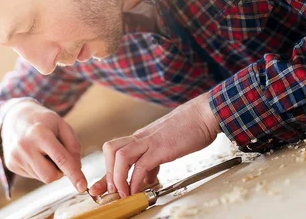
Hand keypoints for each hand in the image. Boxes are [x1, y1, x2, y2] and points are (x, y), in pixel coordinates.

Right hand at [1, 99, 86, 192]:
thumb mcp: (62, 125)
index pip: (61, 159)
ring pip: (42, 177)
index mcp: (40, 134)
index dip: (74, 174)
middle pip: (50, 176)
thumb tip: (77, 168)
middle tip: (58, 156)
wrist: (15, 117)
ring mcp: (16, 157)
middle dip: (60, 171)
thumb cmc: (43, 121)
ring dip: (48, 168)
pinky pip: (33, 175)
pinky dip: (38, 168)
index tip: (82, 187)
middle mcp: (25, 147)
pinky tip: (34, 154)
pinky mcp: (10, 165)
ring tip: (43, 150)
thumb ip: (73, 146)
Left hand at [89, 93, 219, 197]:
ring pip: (119, 156)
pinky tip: (138, 190)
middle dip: (108, 174)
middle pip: (110, 150)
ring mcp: (149, 141)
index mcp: (141, 137)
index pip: (116, 152)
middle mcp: (141, 137)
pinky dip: (135, 181)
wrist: (205, 113)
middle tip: (113, 191)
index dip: (106, 171)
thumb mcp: (167, 145)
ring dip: (118, 178)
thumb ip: (154, 160)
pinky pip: (140, 166)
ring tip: (124, 193)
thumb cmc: (190, 127)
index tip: (101, 187)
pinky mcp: (160, 147)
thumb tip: (147, 176)